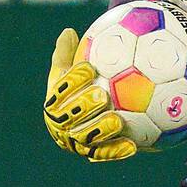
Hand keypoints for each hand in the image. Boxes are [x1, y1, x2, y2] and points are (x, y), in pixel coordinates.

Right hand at [43, 28, 135, 161]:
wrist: (83, 121)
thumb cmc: (78, 89)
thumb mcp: (69, 72)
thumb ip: (67, 54)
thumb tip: (68, 32)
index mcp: (53, 103)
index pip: (59, 91)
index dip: (73, 80)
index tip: (89, 67)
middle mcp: (60, 125)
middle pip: (69, 116)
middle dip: (84, 105)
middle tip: (102, 94)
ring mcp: (76, 141)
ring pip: (86, 137)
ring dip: (101, 129)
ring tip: (117, 119)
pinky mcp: (93, 154)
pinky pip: (104, 154)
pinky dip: (117, 151)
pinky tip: (133, 145)